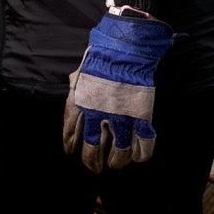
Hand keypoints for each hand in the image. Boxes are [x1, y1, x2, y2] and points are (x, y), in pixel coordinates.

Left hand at [63, 12, 172, 172]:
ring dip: (117, 162)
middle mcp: (97, 114)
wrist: (125, 46)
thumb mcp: (81, 72)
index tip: (71, 152)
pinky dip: (141, 155)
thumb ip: (76, 86)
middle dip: (92, 162)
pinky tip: (138, 157)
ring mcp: (120, 116)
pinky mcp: (141, 115)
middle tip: (95, 167)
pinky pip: (143, 144)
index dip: (71, 144)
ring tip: (115, 165)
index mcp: (79, 103)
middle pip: (92, 149)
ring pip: (119, 152)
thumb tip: (73, 91)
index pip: (70, 132)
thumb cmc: (101, 56)